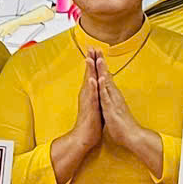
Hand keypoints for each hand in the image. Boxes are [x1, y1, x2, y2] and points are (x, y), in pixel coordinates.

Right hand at [48, 56, 104, 183]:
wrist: (85, 137)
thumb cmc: (90, 122)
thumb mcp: (95, 104)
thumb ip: (95, 94)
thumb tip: (97, 87)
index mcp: (90, 92)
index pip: (92, 74)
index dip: (93, 62)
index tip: (94, 50)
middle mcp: (87, 94)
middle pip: (89, 74)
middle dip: (90, 60)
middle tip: (90, 46)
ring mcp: (88, 100)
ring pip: (89, 82)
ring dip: (89, 70)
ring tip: (89, 58)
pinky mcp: (90, 108)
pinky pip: (91, 96)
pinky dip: (91, 87)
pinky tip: (92, 79)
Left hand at [96, 59, 163, 171]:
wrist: (132, 136)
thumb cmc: (123, 125)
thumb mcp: (114, 109)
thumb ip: (111, 101)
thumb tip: (109, 96)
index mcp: (112, 95)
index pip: (105, 77)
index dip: (100, 66)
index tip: (95, 54)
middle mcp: (114, 95)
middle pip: (106, 75)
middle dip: (101, 62)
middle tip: (96, 48)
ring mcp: (113, 101)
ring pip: (107, 83)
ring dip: (103, 71)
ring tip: (99, 58)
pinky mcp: (112, 109)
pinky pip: (106, 97)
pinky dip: (103, 88)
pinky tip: (101, 79)